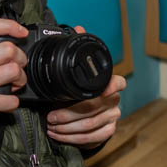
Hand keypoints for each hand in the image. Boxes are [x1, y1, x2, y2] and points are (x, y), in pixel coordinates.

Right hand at [0, 19, 28, 140]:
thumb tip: (6, 45)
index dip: (9, 25)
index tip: (21, 32)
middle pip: (8, 49)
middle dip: (21, 59)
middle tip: (18, 68)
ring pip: (14, 71)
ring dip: (21, 80)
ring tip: (14, 85)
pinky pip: (12, 99)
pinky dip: (14, 102)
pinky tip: (6, 102)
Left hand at [45, 25, 124, 149]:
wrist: (84, 115)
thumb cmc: (79, 91)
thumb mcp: (76, 71)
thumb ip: (78, 50)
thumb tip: (79, 27)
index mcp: (109, 83)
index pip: (117, 82)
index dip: (111, 86)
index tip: (104, 90)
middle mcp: (114, 100)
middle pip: (94, 108)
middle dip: (68, 114)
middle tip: (49, 115)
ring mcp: (112, 117)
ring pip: (90, 124)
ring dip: (67, 127)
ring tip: (50, 125)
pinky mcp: (108, 132)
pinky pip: (91, 138)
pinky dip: (72, 138)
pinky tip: (58, 135)